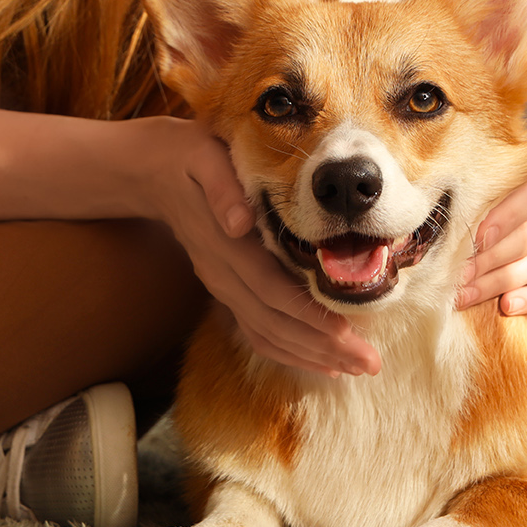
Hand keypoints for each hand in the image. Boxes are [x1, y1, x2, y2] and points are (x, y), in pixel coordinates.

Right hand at [136, 118, 381, 377]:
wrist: (157, 175)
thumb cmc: (193, 159)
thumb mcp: (205, 159)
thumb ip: (222, 189)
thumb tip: (240, 221)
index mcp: (226, 246)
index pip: (271, 291)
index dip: (309, 317)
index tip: (347, 334)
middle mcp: (223, 275)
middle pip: (275, 323)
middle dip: (323, 347)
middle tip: (369, 363)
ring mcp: (222, 288)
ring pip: (267, 335)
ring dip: (311, 356)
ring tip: (355, 367)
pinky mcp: (225, 292)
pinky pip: (256, 332)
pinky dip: (289, 352)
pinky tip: (321, 361)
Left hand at [454, 156, 526, 314]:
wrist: (481, 194)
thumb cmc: (463, 179)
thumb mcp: (463, 170)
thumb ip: (459, 181)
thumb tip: (434, 211)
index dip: (505, 218)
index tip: (476, 237)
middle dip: (491, 257)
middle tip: (459, 273)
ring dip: (499, 281)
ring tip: (466, 293)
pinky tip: (507, 305)